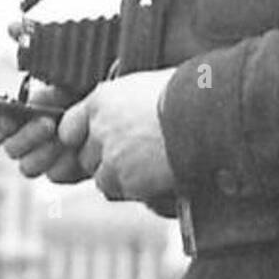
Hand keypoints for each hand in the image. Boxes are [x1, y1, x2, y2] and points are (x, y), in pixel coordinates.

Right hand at [0, 81, 89, 183]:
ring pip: (28, 167)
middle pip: (12, 150)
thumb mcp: (68, 86)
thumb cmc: (84, 92)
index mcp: (20, 119)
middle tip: (49, 124)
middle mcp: (27, 142)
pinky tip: (79, 152)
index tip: (9, 119)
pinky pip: (56, 175)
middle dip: (27, 137)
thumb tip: (32, 101)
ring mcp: (44, 159)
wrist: (112, 108)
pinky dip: (66, 164)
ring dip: (44, 153)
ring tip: (66, 138)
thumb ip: (48, 92)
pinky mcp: (64, 171)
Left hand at [59, 68, 176, 200]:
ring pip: (102, 178)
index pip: (69, 126)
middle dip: (105, 161)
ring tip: (150, 167)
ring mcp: (111, 156)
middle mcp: (99, 128)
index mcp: (102, 99)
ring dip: (121, 178)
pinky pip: (122, 192)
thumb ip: (126, 103)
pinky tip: (158, 176)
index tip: (100, 142)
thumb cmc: (189, 94)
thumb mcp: (147, 87)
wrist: (209, 115)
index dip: (83, 137)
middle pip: (86, 156)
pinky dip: (136, 190)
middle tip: (135, 156)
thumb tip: (129, 110)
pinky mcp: (127, 180)